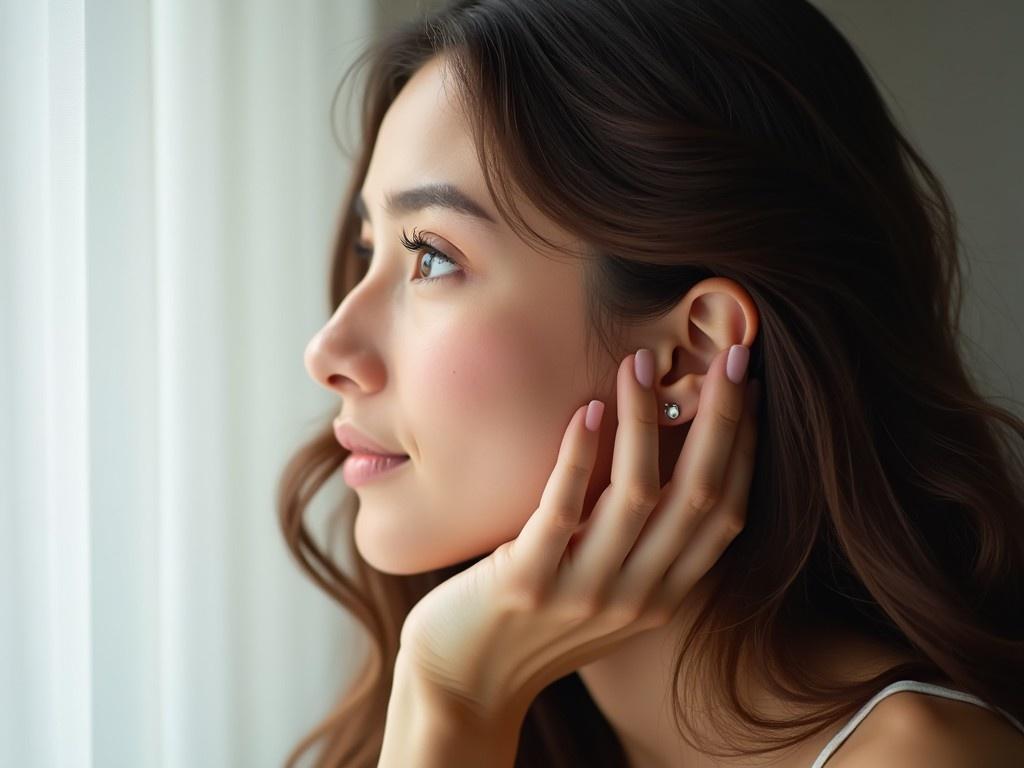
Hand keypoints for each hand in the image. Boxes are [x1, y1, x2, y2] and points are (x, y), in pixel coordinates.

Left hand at [398, 345, 760, 723]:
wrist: (465, 683)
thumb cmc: (534, 623)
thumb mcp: (607, 591)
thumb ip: (641, 544)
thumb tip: (661, 458)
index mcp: (665, 595)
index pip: (726, 512)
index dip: (743, 445)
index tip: (746, 384)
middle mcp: (639, 596)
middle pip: (698, 496)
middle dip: (720, 420)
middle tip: (727, 356)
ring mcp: (586, 592)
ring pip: (637, 495)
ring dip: (644, 421)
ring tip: (640, 364)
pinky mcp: (528, 581)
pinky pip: (564, 507)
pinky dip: (581, 454)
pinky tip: (588, 410)